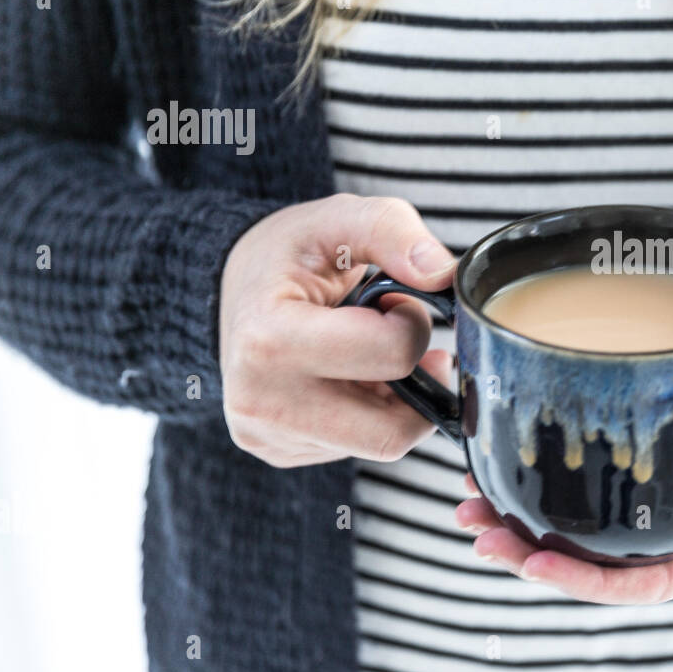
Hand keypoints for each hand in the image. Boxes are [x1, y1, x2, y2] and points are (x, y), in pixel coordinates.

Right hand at [219, 194, 455, 466]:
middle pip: (392, 431)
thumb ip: (393, 231)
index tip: (395, 304)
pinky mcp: (278, 452)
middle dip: (418, 383)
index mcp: (268, 341)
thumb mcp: (337, 219)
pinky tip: (350, 376)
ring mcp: (267, 436)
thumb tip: (441, 275)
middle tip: (403, 339)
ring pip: (380, 443)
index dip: (412, 326)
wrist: (230, 287)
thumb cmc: (287, 253)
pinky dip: (370, 413)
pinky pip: (356, 449)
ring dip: (396, 400)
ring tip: (370, 352)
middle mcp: (261, 403)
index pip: (391, 358)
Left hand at [456, 314, 672, 602]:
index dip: (596, 582)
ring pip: (593, 529)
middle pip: (611, 564)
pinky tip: (503, 462)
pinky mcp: (656, 458)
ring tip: (468, 503)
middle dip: (538, 557)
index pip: (663, 579)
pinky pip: (597, 484)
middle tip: (477, 531)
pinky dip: (546, 479)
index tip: (534, 561)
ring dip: (528, 524)